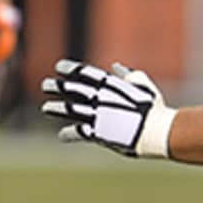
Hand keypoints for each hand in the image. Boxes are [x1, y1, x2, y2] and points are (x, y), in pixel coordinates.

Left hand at [40, 59, 175, 157]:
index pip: (83, 73)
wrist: (158, 132)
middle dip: (56, 86)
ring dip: (55, 108)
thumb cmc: (154, 108)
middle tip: (45, 85)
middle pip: (71, 89)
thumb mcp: (142, 85)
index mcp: (109, 85)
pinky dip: (68, 134)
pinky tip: (62, 136)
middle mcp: (99, 98)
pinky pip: (78, 132)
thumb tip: (116, 67)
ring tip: (45, 107)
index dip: (69, 69)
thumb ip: (128, 75)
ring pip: (68, 109)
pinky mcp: (97, 133)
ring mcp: (96, 115)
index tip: (58, 67)